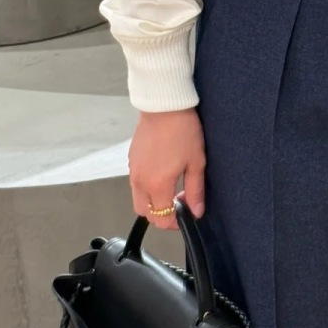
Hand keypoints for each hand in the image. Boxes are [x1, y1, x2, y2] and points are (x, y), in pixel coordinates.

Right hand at [128, 108, 205, 228]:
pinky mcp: (131, 160)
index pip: (161, 219)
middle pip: (145, 213)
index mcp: (157, 185)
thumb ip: (195, 191)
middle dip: (161, 215)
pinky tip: (163, 173)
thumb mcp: (196, 163)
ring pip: (138, 199)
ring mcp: (133, 170)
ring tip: (172, 187)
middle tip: (179, 204)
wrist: (164, 106)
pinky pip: (136, 183)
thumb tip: (196, 211)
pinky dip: (147, 187)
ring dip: (153, 201)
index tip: (186, 213)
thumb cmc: (182, 130)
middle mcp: (140, 181)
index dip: (175, 222)